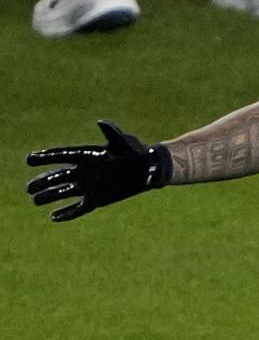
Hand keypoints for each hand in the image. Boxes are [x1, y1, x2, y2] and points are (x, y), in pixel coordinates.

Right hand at [26, 120, 172, 221]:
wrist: (150, 168)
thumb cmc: (137, 152)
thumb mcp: (124, 142)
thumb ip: (112, 133)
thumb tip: (102, 122)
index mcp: (88, 156)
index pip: (62, 156)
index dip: (45, 157)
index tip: (30, 159)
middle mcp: (85, 171)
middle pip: (58, 176)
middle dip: (42, 181)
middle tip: (28, 187)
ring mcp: (90, 186)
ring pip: (64, 192)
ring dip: (50, 196)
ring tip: (35, 200)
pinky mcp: (98, 199)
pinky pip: (79, 208)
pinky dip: (67, 213)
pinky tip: (54, 217)